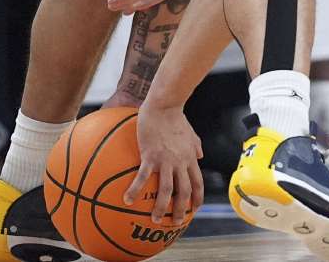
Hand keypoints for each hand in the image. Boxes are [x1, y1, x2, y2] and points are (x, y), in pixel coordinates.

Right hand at [125, 105, 203, 225]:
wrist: (165, 105)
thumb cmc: (177, 117)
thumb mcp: (191, 133)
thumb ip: (196, 146)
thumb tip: (200, 155)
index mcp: (189, 158)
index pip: (197, 183)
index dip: (197, 198)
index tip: (195, 210)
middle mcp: (180, 162)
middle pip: (184, 191)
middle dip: (181, 210)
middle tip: (176, 223)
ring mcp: (166, 160)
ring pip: (166, 189)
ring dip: (161, 207)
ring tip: (155, 219)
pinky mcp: (151, 156)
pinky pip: (142, 176)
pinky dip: (136, 190)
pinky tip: (127, 200)